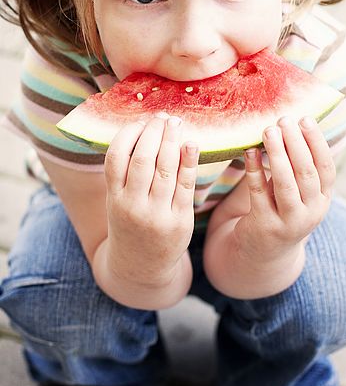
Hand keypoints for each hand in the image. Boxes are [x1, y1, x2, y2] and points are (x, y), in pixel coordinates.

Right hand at [104, 113, 198, 283]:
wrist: (141, 268)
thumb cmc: (130, 223)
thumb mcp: (118, 200)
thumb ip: (125, 172)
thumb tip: (143, 129)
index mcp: (114, 198)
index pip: (116, 157)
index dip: (128, 134)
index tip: (141, 121)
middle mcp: (133, 207)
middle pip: (143, 160)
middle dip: (153, 133)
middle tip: (162, 117)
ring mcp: (157, 215)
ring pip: (166, 170)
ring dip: (172, 141)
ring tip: (176, 123)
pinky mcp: (180, 221)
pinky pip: (186, 186)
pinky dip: (189, 162)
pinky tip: (191, 144)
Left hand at [236, 116, 333, 261]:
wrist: (265, 252)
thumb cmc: (282, 208)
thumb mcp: (298, 191)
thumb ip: (298, 165)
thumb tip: (291, 124)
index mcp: (323, 199)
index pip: (326, 167)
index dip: (316, 142)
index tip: (305, 119)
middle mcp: (311, 212)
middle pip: (305, 173)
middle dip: (295, 143)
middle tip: (283, 120)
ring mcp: (289, 222)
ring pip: (285, 183)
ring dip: (277, 154)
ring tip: (268, 130)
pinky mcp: (265, 226)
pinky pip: (258, 193)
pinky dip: (254, 170)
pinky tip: (249, 151)